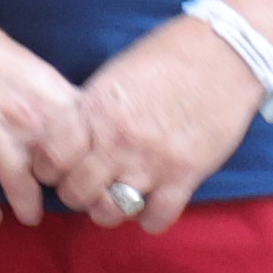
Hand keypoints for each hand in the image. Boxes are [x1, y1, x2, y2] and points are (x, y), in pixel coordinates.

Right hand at [0, 8, 89, 224]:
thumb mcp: (36, 72)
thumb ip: (58, 103)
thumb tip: (78, 134)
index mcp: (55, 100)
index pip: (89, 149)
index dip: (89, 169)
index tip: (85, 178)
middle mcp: (31, 122)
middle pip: (60, 176)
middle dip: (61, 192)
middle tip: (59, 199)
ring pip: (22, 191)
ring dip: (28, 208)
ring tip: (29, 214)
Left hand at [43, 15, 266, 232]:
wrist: (225, 53)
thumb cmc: (166, 56)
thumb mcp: (113, 75)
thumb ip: (90, 109)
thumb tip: (70, 135)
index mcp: (94, 111)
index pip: (50, 157)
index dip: (47, 168)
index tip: (55, 168)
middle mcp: (117, 141)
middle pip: (76, 191)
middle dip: (75, 193)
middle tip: (84, 187)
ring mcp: (151, 161)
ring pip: (110, 210)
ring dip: (107, 210)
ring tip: (113, 200)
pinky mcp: (186, 175)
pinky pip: (157, 216)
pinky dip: (150, 219)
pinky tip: (149, 207)